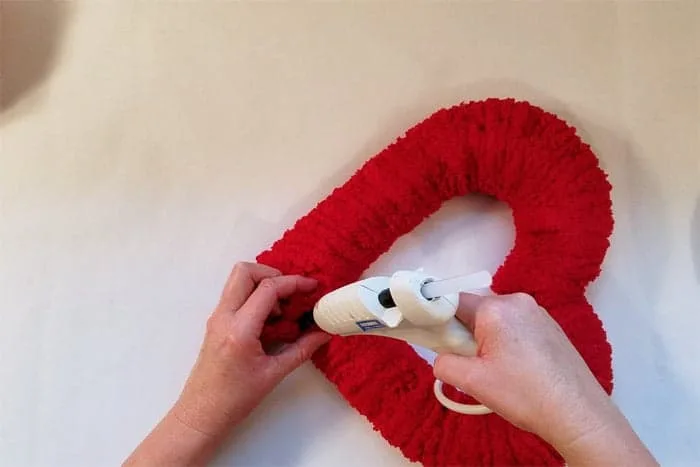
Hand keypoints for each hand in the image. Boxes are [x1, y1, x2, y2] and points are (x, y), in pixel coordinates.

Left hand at [124, 262, 329, 465]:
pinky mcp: (217, 323)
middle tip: (292, 294)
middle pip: (245, 271)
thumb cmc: (235, 399)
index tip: (313, 287)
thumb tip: (324, 331)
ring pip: (238, 281)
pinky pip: (236, 297)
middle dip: (273, 274)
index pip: (268, 289)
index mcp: (239, 329)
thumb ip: (302, 349)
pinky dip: (256, 298)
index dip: (294, 283)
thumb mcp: (274, 374)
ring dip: (263, 286)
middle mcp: (224, 316)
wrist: (201, 415)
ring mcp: (217, 318)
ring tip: (282, 313)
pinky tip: (271, 322)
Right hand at [433, 292, 656, 466]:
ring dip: (488, 338)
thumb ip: (444, 363)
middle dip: (466, 332)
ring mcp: (538, 313)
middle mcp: (518, 302)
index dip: (439, 318)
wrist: (577, 414)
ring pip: (497, 319)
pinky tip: (516, 368)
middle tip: (469, 362)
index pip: (454, 300)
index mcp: (496, 309)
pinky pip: (517, 326)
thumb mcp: (472, 382)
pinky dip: (508, 341)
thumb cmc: (524, 394)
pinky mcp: (552, 327)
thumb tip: (442, 357)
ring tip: (495, 370)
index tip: (437, 339)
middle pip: (477, 309)